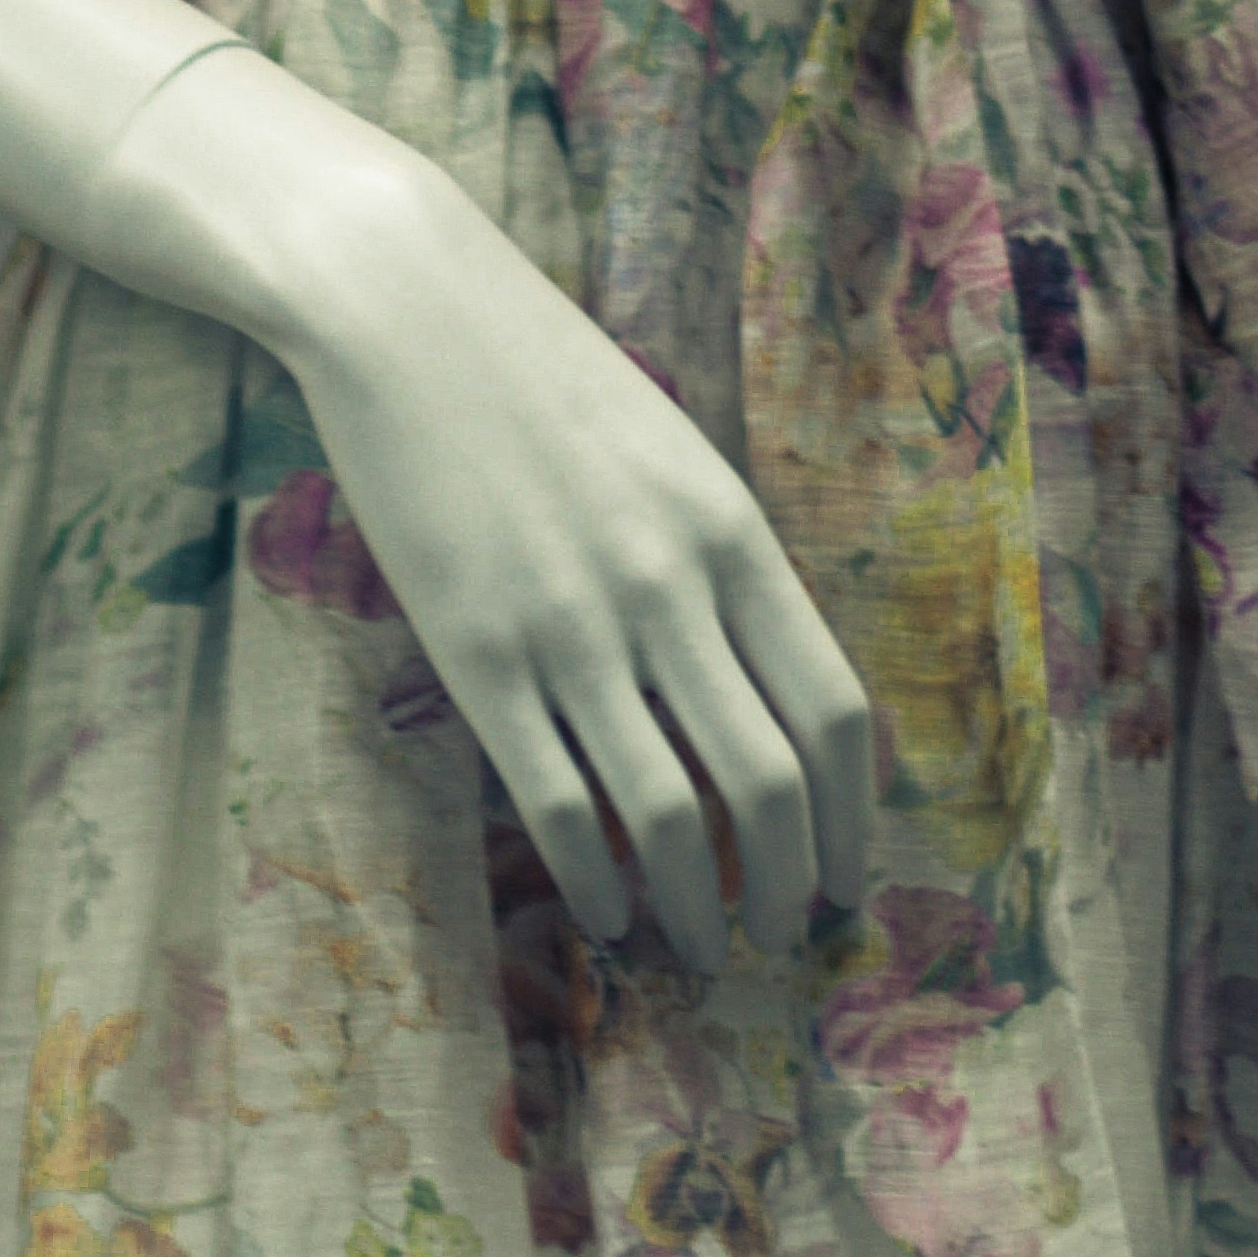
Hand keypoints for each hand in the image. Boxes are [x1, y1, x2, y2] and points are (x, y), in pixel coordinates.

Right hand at [288, 141, 872, 971]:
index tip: (846, 876)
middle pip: (766, 783)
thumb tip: (762, 691)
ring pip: (666, 815)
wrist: (406, 309)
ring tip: (700, 947)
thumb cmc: (542, 375)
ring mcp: (569, 627)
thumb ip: (721, 564)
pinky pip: (556, 802)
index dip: (851, 818)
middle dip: (786, 883)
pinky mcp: (475, 654)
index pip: (832, 711)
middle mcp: (667, 589)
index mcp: (731, 533)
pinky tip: (604, 917)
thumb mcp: (669, 454)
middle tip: (781, 932)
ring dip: (696, 905)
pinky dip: (592, 882)